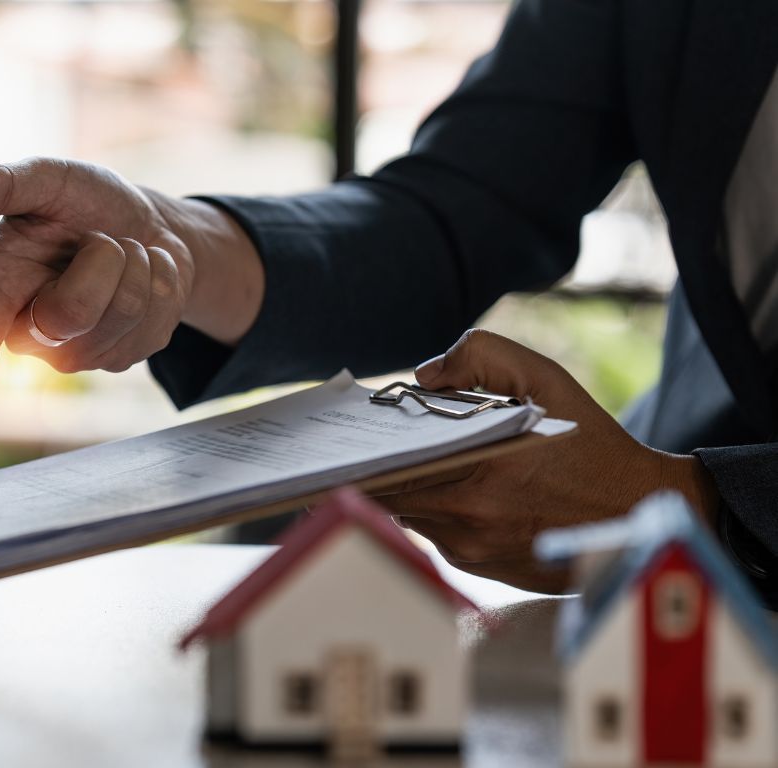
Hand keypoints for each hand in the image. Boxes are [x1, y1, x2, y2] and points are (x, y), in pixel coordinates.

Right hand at [0, 157, 260, 425]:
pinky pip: (160, 317)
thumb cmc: (83, 204)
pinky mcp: (125, 358)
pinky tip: (145, 274)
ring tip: (121, 254)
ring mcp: (81, 354)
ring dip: (137, 264)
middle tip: (100, 240)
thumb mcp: (48, 180)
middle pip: (73, 314)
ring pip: (126, 311)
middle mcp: (33, 334)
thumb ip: (0, 184)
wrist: (145, 224)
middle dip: (102, 259)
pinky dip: (164, 278)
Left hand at [374, 329, 718, 592]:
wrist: (641, 515)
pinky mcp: (482, 571)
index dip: (362, 457)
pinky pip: (436, 536)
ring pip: (409, 518)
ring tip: (408, 461)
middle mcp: (470, 523)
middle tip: (363, 448)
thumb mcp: (546, 380)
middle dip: (377, 472)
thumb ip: (483, 357)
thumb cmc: (591, 444)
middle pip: (389, 498)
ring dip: (407, 491)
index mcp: (481, 476)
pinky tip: (445, 487)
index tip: (346, 442)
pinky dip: (434, 511)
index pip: (389, 473)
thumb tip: (425, 376)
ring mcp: (474, 553)